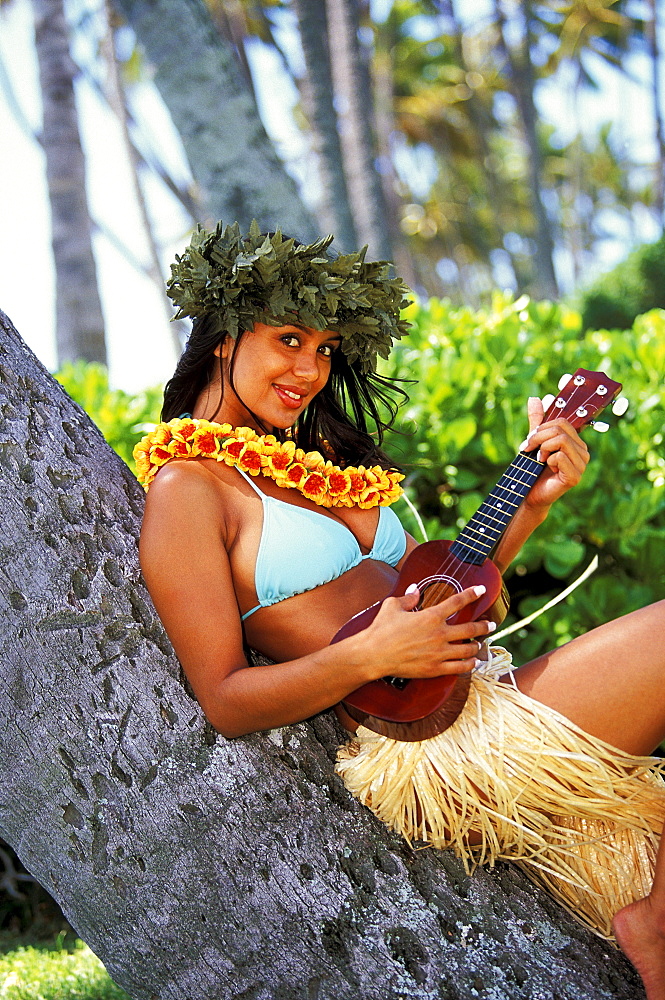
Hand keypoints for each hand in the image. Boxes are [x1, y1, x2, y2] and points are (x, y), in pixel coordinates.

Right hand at [358, 584, 496, 681]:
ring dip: (478, 646)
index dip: (472, 594)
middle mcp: (439, 634)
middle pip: (471, 629)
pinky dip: (469, 664)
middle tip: (491, 625)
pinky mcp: (435, 669)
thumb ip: (408, 597)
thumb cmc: (381, 629)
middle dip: (484, 626)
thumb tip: (415, 589)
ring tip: (481, 644)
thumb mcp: (392, 606)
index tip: (481, 590)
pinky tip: (473, 662)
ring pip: (468, 649)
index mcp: (431, 616)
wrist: (374, 654)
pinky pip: (459, 667)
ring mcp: (439, 653)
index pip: (457, 602)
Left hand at [520, 396, 588, 509]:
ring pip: (561, 441)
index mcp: (576, 442)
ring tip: (539, 459)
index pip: (562, 422)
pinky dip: (547, 461)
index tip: (530, 439)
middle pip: (560, 429)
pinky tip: (546, 469)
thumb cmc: (533, 468)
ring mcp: (582, 465)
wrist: (529, 493)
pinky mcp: (575, 476)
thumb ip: (537, 421)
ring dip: (543, 448)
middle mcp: (583, 452)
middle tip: (529, 449)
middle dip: (538, 437)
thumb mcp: (534, 441)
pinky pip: (559, 456)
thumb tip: (535, 398)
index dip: (542, 427)